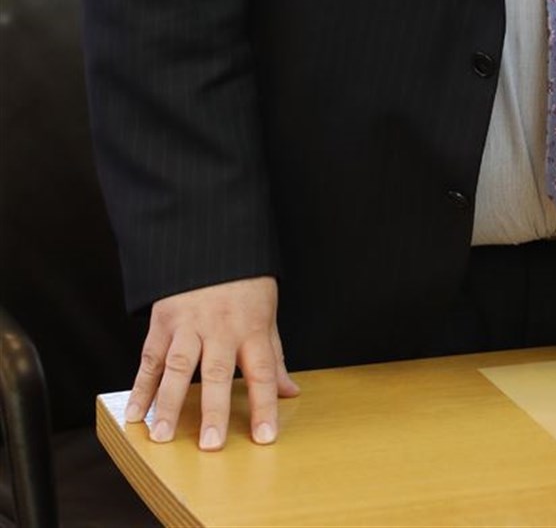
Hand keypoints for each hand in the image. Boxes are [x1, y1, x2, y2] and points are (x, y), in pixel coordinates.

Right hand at [124, 276, 299, 448]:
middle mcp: (220, 327)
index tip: (264, 436)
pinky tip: (135, 412)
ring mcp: (189, 324)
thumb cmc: (244, 283)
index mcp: (251, 327)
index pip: (262, 371)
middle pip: (217, 373)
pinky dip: (140, 386)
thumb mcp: (267, 313)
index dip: (264, 405)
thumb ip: (274, 355)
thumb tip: (289, 392)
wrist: (212, 243)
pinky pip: (149, 357)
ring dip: (168, 403)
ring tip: (162, 436)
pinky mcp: (163, 321)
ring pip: (177, 366)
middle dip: (214, 410)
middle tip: (210, 444)